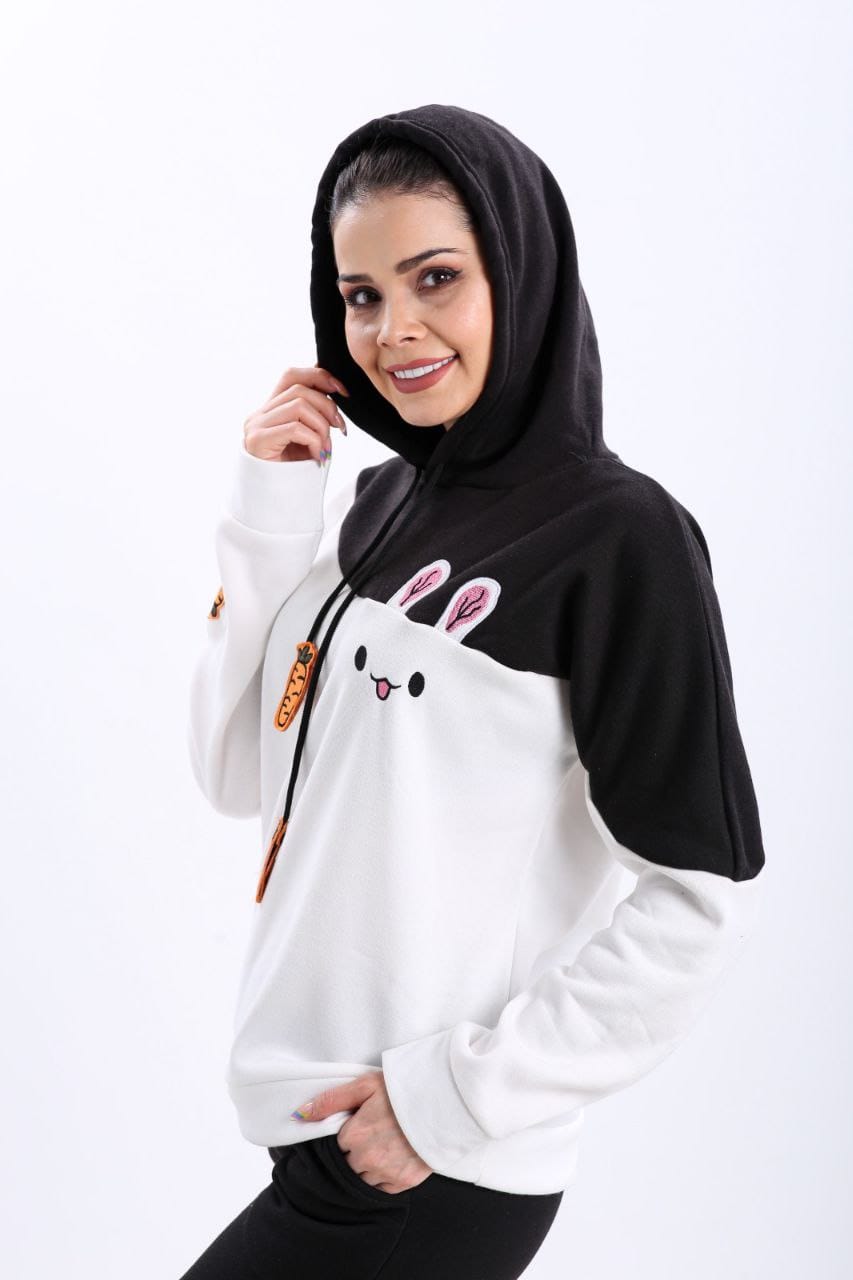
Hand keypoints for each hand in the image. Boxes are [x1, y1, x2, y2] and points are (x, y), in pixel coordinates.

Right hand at [243, 363, 348, 463]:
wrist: (276, 502)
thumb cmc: (294, 471)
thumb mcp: (309, 437)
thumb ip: (315, 415)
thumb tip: (335, 390)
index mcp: (270, 409)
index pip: (292, 375)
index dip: (319, 376)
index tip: (342, 391)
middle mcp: (259, 413)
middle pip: (299, 389)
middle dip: (327, 406)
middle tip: (340, 428)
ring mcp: (256, 426)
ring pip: (299, 405)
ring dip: (321, 426)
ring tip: (326, 447)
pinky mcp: (258, 440)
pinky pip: (295, 428)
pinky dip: (314, 441)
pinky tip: (318, 456)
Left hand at [291, 1070, 433, 1193]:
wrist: (444, 1100)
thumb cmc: (403, 1088)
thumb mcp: (365, 1085)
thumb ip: (331, 1101)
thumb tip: (299, 1115)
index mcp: (356, 1134)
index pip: (335, 1146)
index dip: (346, 1135)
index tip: (357, 1125)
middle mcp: (369, 1158)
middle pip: (347, 1165)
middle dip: (354, 1152)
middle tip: (372, 1133)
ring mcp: (388, 1172)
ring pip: (362, 1179)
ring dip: (368, 1166)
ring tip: (383, 1144)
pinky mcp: (405, 1182)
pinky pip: (382, 1189)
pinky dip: (383, 1177)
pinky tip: (393, 1157)